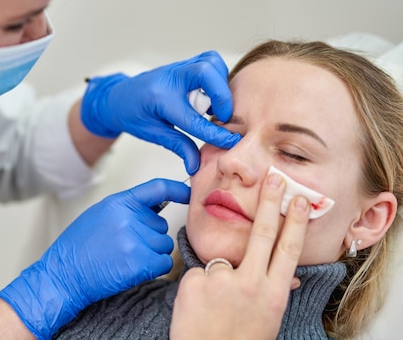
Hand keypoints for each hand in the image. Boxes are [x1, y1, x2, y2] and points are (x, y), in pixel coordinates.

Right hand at [0, 179, 189, 338]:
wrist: (63, 274)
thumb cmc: (78, 247)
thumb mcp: (100, 215)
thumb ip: (126, 208)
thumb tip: (155, 206)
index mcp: (119, 203)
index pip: (158, 188)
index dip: (178, 189)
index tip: (189, 192)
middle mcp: (129, 218)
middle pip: (161, 226)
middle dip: (150, 236)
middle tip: (125, 246)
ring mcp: (135, 240)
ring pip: (164, 244)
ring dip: (152, 254)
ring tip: (125, 258)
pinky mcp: (139, 263)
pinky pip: (164, 262)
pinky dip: (154, 268)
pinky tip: (133, 269)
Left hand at [80, 51, 241, 173]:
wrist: (119, 97)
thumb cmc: (133, 115)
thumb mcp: (152, 133)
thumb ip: (177, 146)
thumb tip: (196, 165)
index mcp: (159, 99)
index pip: (193, 118)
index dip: (214, 132)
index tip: (231, 142)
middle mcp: (170, 78)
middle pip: (205, 72)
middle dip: (222, 94)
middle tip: (222, 116)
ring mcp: (177, 67)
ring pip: (210, 62)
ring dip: (221, 83)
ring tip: (216, 106)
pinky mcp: (184, 65)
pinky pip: (208, 61)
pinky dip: (218, 77)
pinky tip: (211, 97)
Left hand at [169, 173, 310, 339]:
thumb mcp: (266, 318)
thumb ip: (272, 291)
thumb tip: (288, 274)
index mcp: (272, 293)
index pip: (288, 249)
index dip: (296, 222)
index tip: (300, 200)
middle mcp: (250, 283)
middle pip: (263, 233)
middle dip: (270, 201)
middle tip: (274, 178)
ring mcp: (221, 280)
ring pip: (221, 261)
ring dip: (218, 279)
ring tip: (214, 307)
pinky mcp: (195, 280)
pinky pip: (198, 273)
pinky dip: (198, 286)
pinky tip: (199, 307)